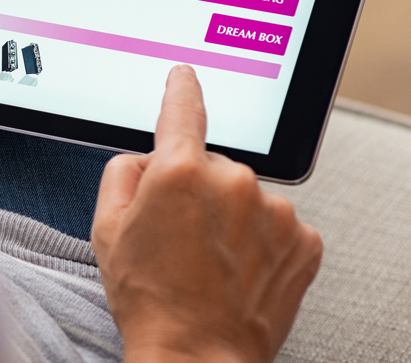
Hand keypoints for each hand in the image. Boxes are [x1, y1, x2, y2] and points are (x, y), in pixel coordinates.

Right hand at [91, 65, 322, 362]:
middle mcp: (234, 181)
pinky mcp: (304, 240)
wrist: (197, 356)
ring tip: (211, 263)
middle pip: (212, 164)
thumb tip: (145, 160)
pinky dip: (262, 242)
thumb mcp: (106, 229)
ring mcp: (275, 211)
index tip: (185, 74)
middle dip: (197, 190)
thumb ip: (122, 174)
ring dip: (232, 218)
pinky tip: (240, 271)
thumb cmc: (149, 298)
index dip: (181, 88)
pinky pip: (278, 225)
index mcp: (181, 171)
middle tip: (179, 239)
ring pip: (247, 196)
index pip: (183, 110)